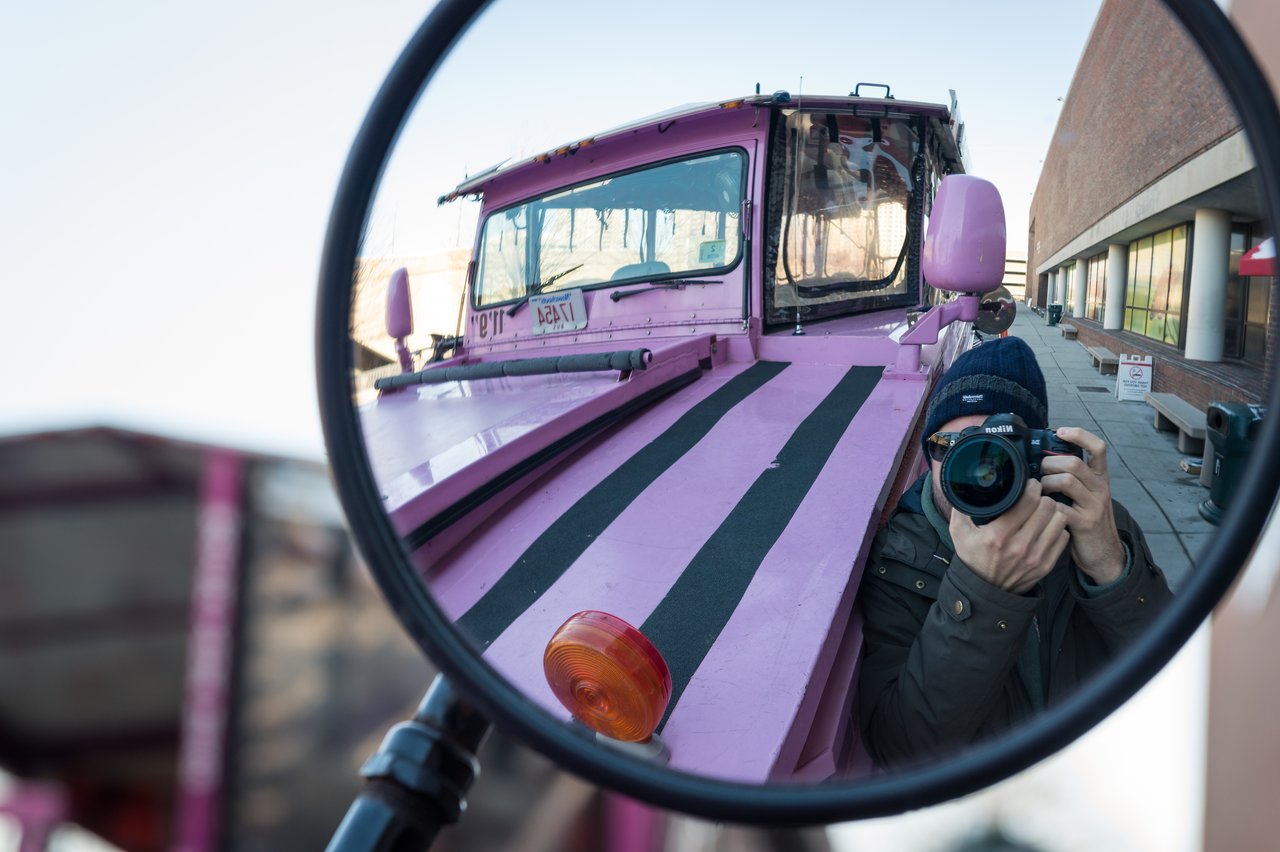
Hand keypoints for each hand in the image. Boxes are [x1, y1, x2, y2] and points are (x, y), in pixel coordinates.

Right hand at [949, 479, 1070, 594]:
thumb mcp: (959, 533)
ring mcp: (1036, 557)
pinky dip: (1057, 529)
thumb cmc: (973, 559)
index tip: (1029, 485)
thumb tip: (961, 485)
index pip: (1028, 501)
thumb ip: (960, 509)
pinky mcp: (1046, 565)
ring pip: (1059, 520)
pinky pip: (1063, 536)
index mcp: (998, 535)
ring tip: (1043, 511)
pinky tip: (1046, 528)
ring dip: (1052, 512)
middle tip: (1036, 498)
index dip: (1031, 487)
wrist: (984, 592)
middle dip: (1042, 497)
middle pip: (1048, 507)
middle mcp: (1020, 546)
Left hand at [1038, 426, 1126, 584]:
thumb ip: (1071, 478)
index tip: (1060, 431)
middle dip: (1049, 463)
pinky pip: (1061, 507)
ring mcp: (1094, 505)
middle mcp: (1100, 488)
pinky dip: (1046, 506)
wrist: (1104, 554)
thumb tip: (1042, 461)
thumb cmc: (1086, 521)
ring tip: (1040, 491)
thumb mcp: (1084, 496)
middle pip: (1074, 462)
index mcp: (1099, 478)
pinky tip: (1042, 510)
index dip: (1079, 435)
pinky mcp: (1085, 523)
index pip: (1098, 447)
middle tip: (1039, 472)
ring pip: (1067, 480)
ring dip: (1046, 483)